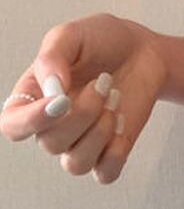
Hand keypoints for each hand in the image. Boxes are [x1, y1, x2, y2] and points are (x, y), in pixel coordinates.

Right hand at [1, 12, 166, 183]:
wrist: (145, 51)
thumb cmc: (103, 42)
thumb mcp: (72, 35)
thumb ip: (52, 56)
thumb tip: (52, 90)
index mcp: (33, 98)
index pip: (13, 126)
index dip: (32, 121)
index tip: (62, 100)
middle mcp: (53, 126)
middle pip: (51, 144)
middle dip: (83, 113)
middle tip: (104, 82)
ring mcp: (81, 141)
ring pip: (76, 164)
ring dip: (100, 132)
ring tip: (115, 98)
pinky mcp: (110, 150)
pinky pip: (105, 173)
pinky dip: (116, 152)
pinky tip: (122, 123)